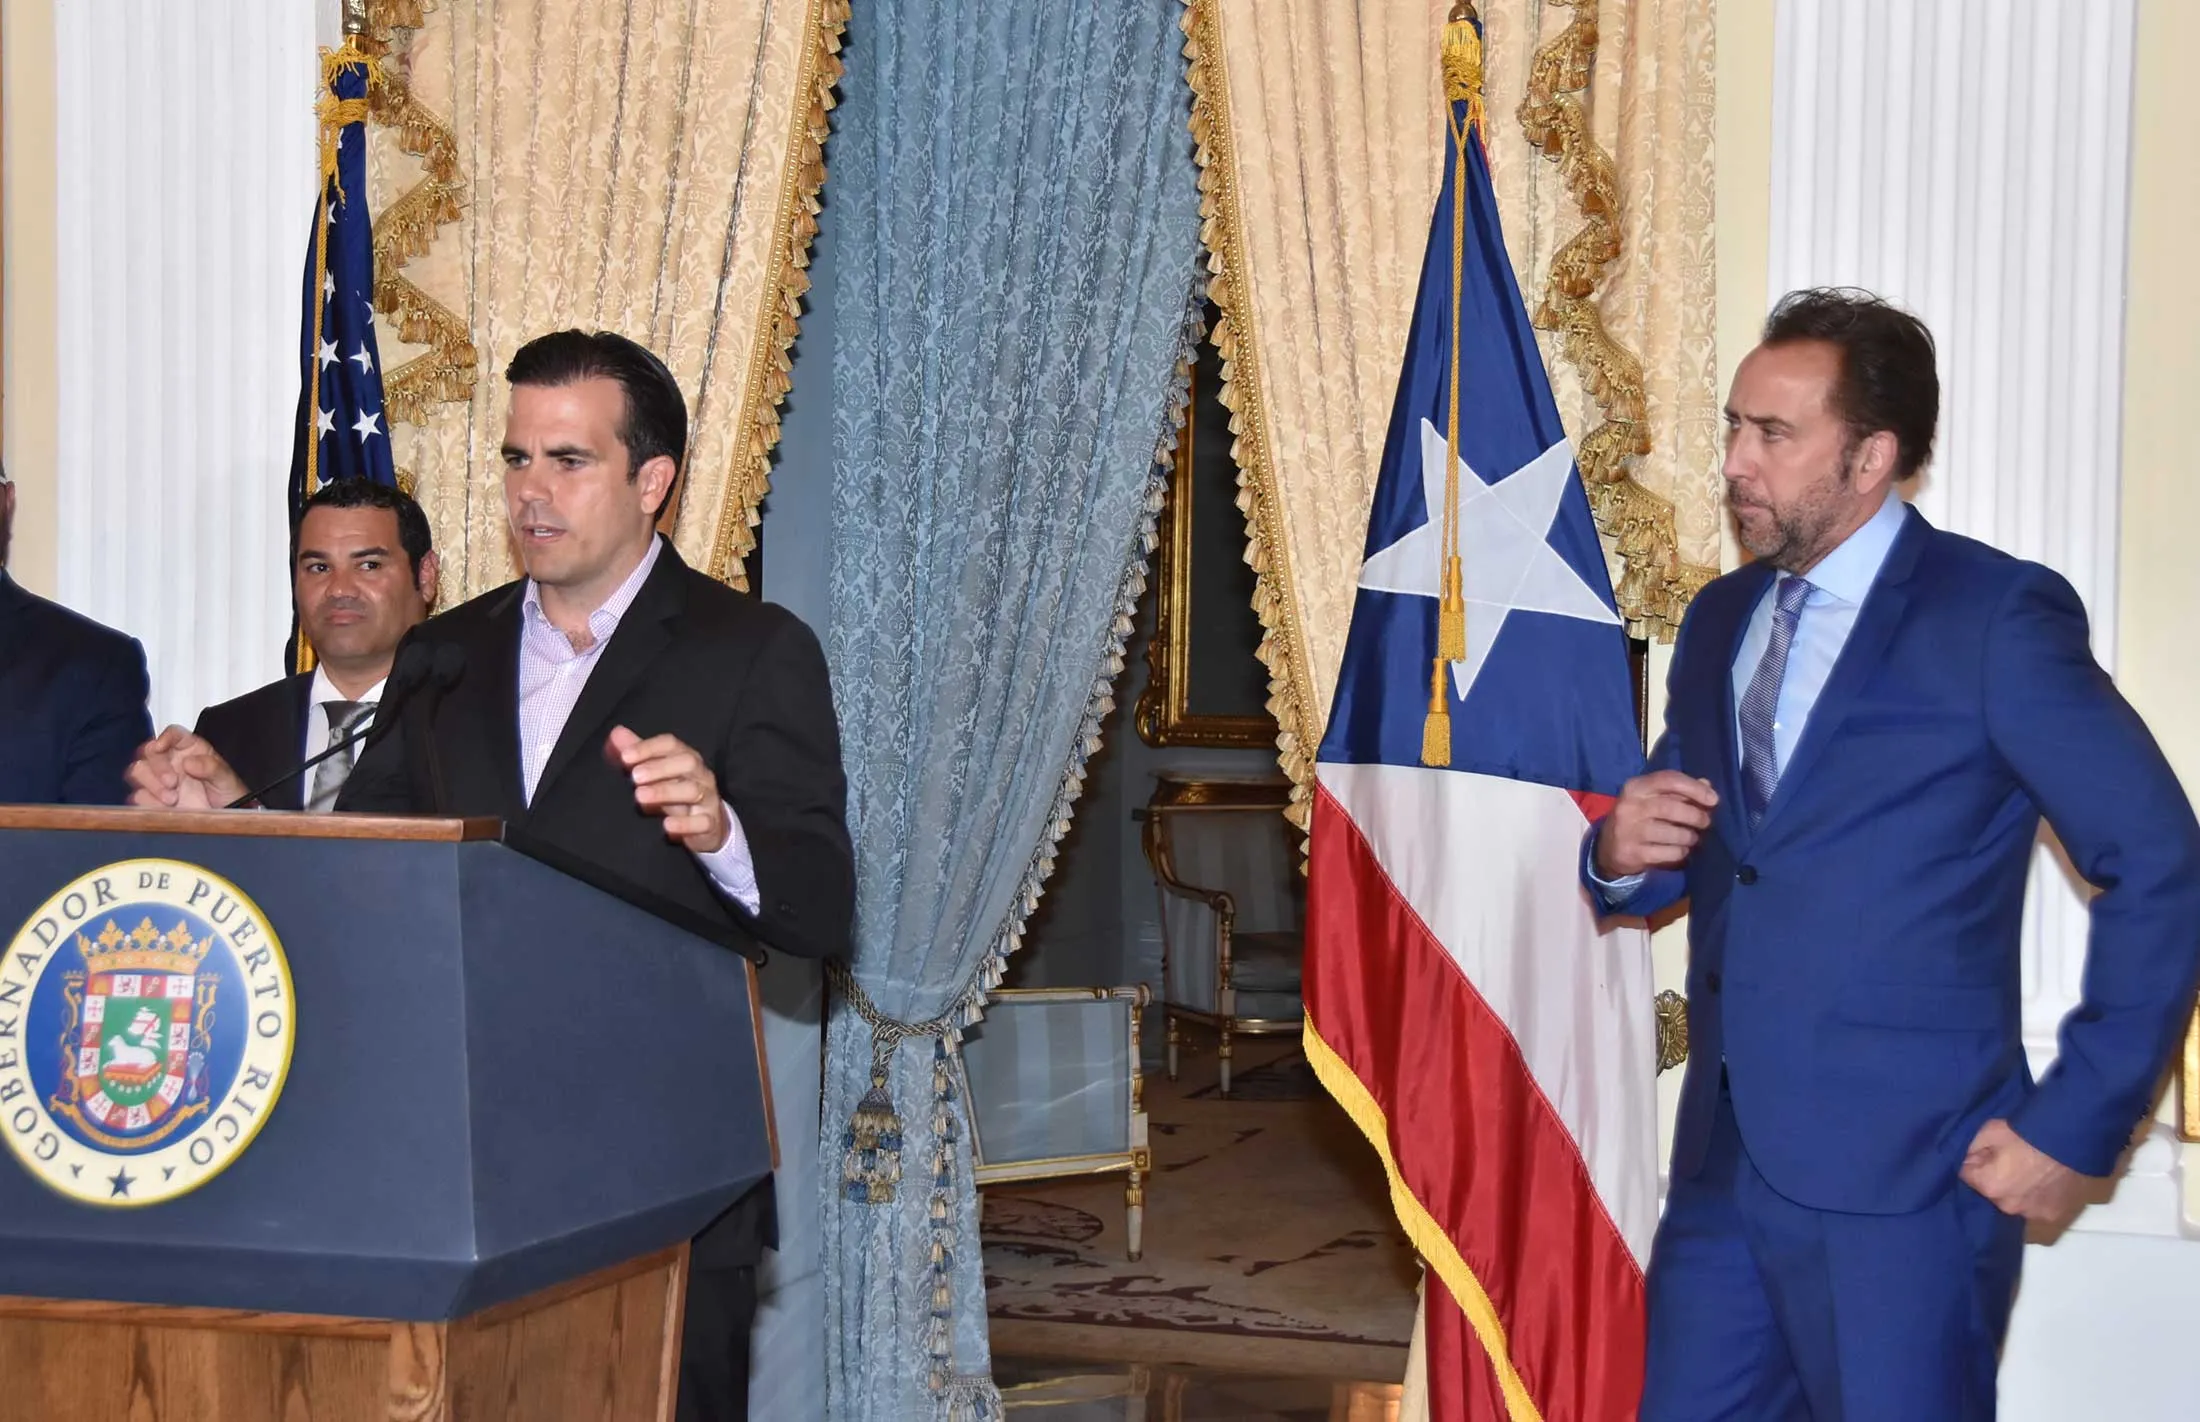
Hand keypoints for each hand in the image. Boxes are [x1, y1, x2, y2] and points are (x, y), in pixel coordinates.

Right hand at [126, 727, 248, 809]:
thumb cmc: (228, 794)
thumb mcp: (227, 779)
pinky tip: (164, 808)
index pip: (173, 734)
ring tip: (172, 799)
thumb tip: (189, 762)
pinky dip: (148, 802)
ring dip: (151, 784)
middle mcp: (171, 761)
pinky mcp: (153, 798)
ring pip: (138, 771)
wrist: (225, 817)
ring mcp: (159, 779)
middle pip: (149, 751)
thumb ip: (211, 767)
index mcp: (190, 749)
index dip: (164, 737)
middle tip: (172, 782)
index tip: (160, 747)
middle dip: (157, 766)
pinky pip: (139, 795)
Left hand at [607, 725, 728, 853]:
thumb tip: (616, 733)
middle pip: (687, 762)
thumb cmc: (674, 793)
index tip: (625, 757)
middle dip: (659, 768)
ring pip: (693, 790)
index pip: (670, 744)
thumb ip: (636, 755)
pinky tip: (667, 826)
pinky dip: (685, 824)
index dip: (648, 748)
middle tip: (634, 777)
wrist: (704, 825)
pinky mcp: (710, 824)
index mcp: (685, 758)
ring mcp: (708, 799)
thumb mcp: (656, 774)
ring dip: (665, 792)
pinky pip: (702, 822)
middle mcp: (700, 775)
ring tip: (640, 797)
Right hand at [1595, 771, 1718, 876]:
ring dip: (1690, 837)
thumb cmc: (1638, 818)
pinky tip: (1681, 850)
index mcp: (1635, 787)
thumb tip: (1707, 786)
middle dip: (1696, 816)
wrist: (1608, 849)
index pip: (1669, 780)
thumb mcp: (1652, 798)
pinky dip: (1681, 852)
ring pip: (1673, 833)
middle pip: (1672, 808)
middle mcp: (1629, 806)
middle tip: (1706, 822)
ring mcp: (1629, 831)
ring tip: (1692, 837)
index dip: (1694, 788)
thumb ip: (1678, 791)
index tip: (1714, 800)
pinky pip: (1669, 853)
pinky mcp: (1632, 853)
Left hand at [1961, 1118, 2095, 1227]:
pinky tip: (2046, 1181)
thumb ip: (1970, 1148)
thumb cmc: (2029, 1133)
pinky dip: (2039, 1197)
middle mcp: (2009, 1207)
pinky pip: (2038, 1206)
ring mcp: (2034, 1213)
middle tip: (2012, 1158)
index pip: (1968, 1175)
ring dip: (2018, 1190)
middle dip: (1996, 1177)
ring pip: (2016, 1201)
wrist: (2072, 1138)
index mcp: (1990, 1187)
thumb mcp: (1990, 1131)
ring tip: (2032, 1170)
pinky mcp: (2055, 1215)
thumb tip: (1965, 1159)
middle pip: (1993, 1191)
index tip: (1988, 1151)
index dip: (1977, 1161)